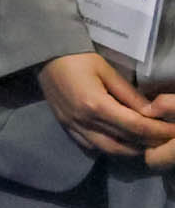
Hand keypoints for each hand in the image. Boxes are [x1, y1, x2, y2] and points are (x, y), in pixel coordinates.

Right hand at [37, 52, 174, 159]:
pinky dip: (110, 148)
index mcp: (96, 105)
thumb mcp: (107, 71)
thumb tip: (153, 112)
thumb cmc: (77, 58)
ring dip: (131, 150)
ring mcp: (73, 127)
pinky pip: (91, 146)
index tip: (173, 131)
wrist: (44, 57)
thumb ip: (130, 95)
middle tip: (164, 140)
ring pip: (109, 150)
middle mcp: (84, 121)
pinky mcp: (66, 127)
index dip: (157, 131)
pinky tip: (121, 142)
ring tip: (146, 143)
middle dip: (148, 143)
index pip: (135, 126)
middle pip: (124, 142)